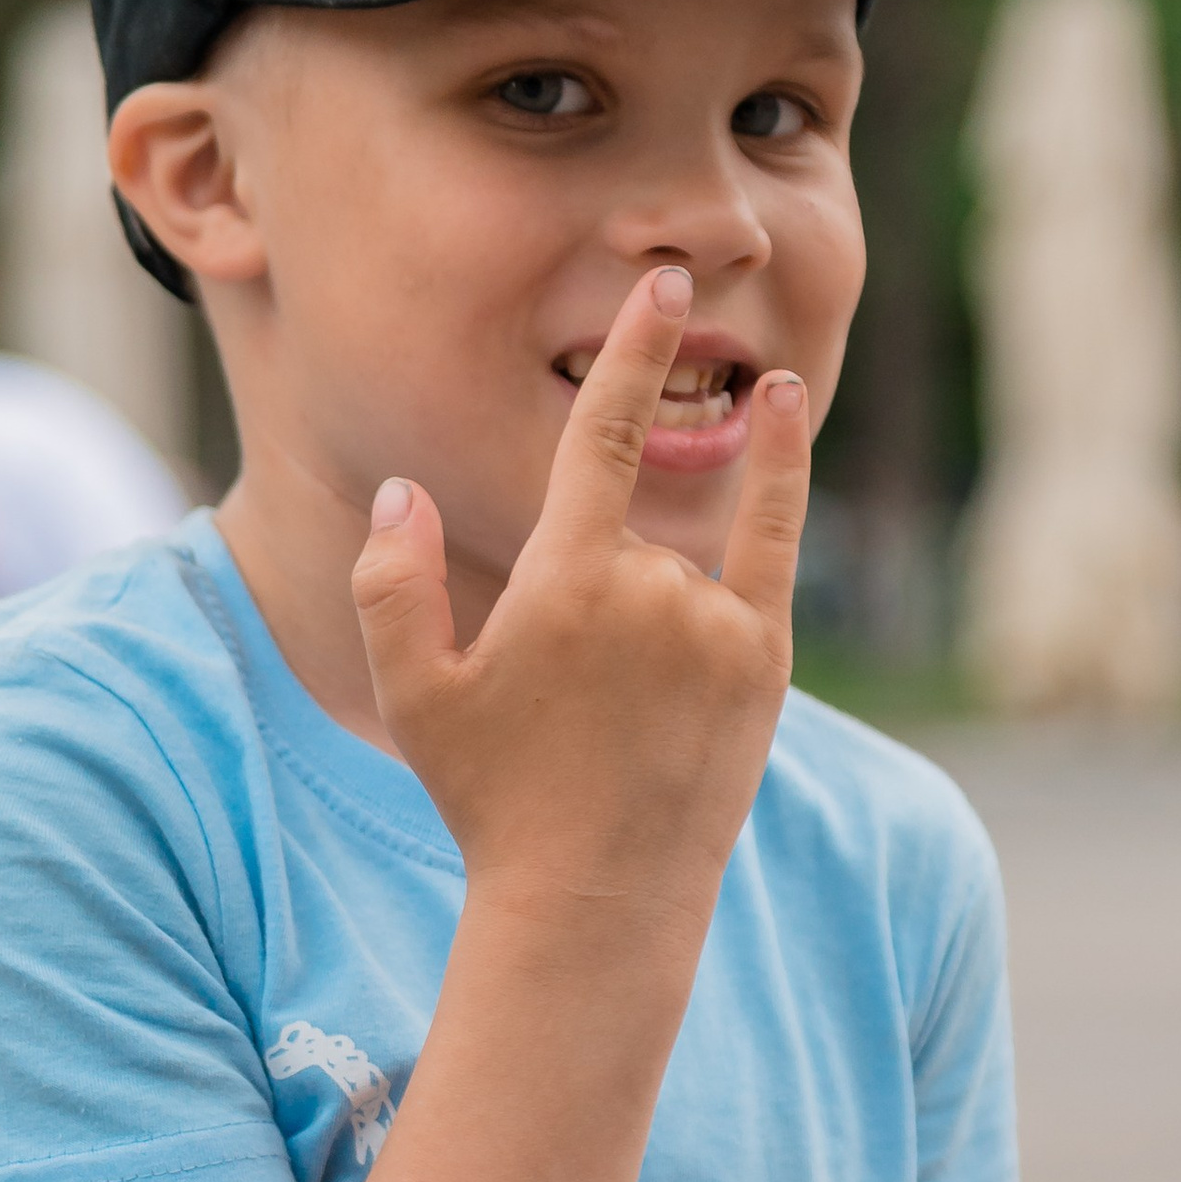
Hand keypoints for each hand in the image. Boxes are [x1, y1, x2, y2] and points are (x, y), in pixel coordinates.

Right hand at [351, 264, 808, 917]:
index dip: (636, 349)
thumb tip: (405, 491)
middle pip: (625, 529)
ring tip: (616, 713)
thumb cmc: (493, 798)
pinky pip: (776, 538)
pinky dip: (783, 470)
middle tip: (567, 705)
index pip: (604, 432)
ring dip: (646, 602)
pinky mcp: (763, 659)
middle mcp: (652, 587)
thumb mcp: (414, 695)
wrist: (597, 900)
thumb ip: (394, 582)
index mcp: (565, 578)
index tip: (663, 281)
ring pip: (679, 558)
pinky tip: (786, 401)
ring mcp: (717, 622)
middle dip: (588, 587)